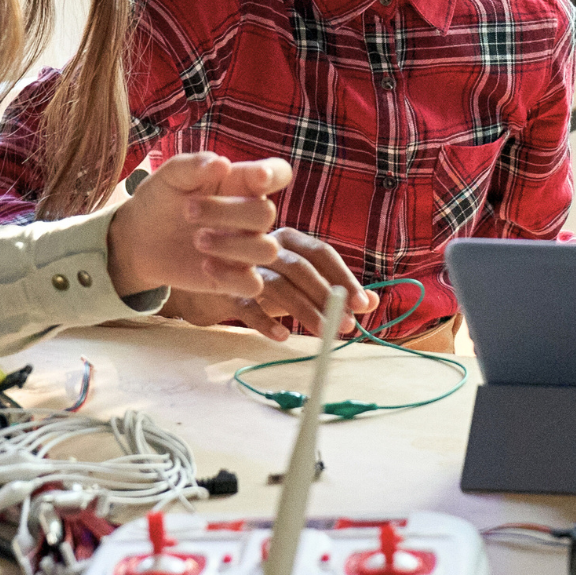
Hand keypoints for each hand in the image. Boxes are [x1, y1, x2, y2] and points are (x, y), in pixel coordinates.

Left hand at [105, 153, 292, 299]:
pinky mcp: (234, 278)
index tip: (257, 175)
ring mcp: (245, 248)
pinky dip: (231, 275)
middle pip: (266, 213)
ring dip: (232, 245)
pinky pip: (253, 284)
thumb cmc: (161, 199)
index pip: (278, 174)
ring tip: (197, 240)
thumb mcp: (171, 176)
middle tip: (187, 211)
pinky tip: (204, 265)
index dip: (276, 175)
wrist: (138, 238)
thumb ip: (195, 165)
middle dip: (228, 211)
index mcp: (242, 183)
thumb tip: (222, 164)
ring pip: (267, 250)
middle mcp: (249, 216)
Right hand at [159, 230, 378, 340]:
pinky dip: (264, 320)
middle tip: (346, 326)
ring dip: (303, 311)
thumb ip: (331, 289)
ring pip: (278, 285)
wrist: (203, 283)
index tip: (363, 304)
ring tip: (323, 335)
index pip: (321, 252)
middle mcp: (266, 244)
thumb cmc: (261, 280)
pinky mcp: (222, 285)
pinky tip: (281, 337)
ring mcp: (242, 263)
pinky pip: (245, 303)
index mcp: (289, 237)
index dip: (344, 277)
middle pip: (301, 268)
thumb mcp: (298, 283)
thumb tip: (372, 303)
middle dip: (327, 297)